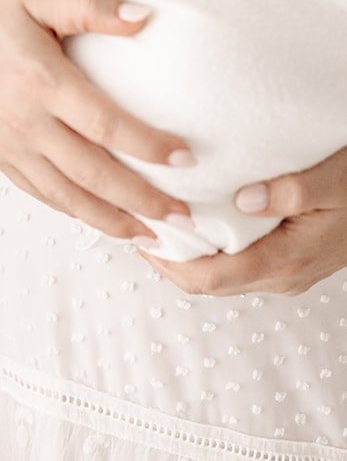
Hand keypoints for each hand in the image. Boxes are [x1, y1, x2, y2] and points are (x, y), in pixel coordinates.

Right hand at [0, 0, 191, 241]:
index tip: (187, 159)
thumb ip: (90, 5)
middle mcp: (23, 121)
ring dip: (111, 219)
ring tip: (151, 234)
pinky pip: (38, 192)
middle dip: (142, 201)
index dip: (150, 147)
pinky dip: (72, 211)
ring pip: (66, 196)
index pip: (107, 126)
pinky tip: (98, 219)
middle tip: (183, 217)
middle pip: (93, 175)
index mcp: (40, 80)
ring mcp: (5, 143)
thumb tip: (146, 17)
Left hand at [138, 144, 346, 295]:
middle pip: (206, 283)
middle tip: (135, 221)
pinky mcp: (289, 263)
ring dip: (186, 254)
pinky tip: (194, 220)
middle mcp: (283, 277)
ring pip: (220, 276)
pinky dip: (209, 249)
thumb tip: (244, 198)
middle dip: (167, 258)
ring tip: (157, 218)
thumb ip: (292, 190)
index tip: (138, 230)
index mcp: (286, 261)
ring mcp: (287, 274)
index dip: (166, 260)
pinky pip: (237, 265)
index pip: (208, 278)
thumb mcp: (333, 178)